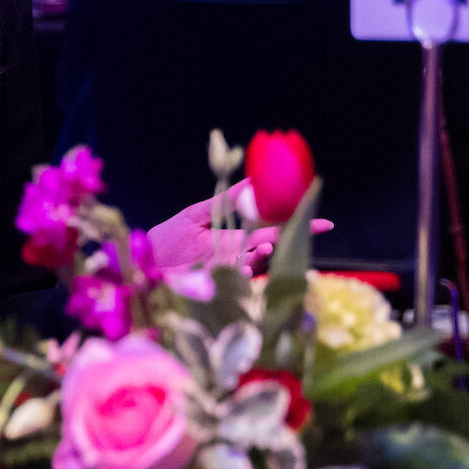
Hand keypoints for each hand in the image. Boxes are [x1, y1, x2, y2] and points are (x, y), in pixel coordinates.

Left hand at [145, 182, 333, 272]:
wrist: (144, 262)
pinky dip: (239, 276)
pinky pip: (233, 283)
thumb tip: (253, 181)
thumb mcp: (196, 215)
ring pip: (253, 265)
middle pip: (267, 248)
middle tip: (275, 238)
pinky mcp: (213, 287)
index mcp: (235, 235)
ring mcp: (226, 273)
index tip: (325, 223)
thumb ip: (225, 202)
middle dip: (276, 243)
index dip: (297, 226)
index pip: (272, 229)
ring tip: (259, 248)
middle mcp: (236, 256)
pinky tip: (240, 271)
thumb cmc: (169, 238)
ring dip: (257, 258)